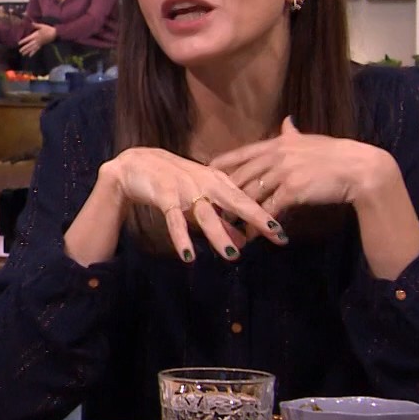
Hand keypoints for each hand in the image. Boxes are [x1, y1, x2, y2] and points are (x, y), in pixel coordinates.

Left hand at [17, 22, 56, 56]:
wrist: (55, 33)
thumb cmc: (48, 29)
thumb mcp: (41, 26)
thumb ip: (35, 25)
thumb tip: (30, 23)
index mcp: (36, 35)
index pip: (28, 39)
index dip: (23, 41)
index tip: (18, 43)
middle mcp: (37, 40)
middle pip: (29, 45)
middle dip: (24, 48)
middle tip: (20, 51)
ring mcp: (39, 43)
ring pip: (32, 48)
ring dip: (27, 51)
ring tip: (23, 54)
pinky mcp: (41, 45)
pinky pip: (37, 50)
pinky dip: (33, 53)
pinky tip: (30, 56)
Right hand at [99, 147, 285, 262]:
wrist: (136, 163)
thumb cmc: (174, 181)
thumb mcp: (201, 200)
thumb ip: (221, 220)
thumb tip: (244, 242)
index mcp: (216, 180)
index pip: (245, 199)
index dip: (264, 215)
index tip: (282, 234)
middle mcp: (205, 182)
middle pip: (235, 202)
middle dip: (256, 218)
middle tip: (275, 235)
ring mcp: (185, 188)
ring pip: (206, 214)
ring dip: (219, 233)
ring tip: (233, 254)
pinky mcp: (164, 195)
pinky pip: (174, 219)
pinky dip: (181, 237)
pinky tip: (189, 256)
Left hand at [211, 118, 400, 214]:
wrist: (359, 169)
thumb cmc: (336, 155)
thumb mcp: (310, 140)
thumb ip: (293, 133)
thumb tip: (286, 120)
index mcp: (279, 143)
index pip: (244, 151)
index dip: (224, 161)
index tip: (207, 169)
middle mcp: (277, 155)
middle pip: (242, 175)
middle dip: (226, 192)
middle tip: (213, 205)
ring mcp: (283, 172)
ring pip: (252, 193)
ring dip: (239, 210)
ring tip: (228, 223)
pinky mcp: (292, 191)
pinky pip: (270, 209)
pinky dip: (261, 222)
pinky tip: (256, 233)